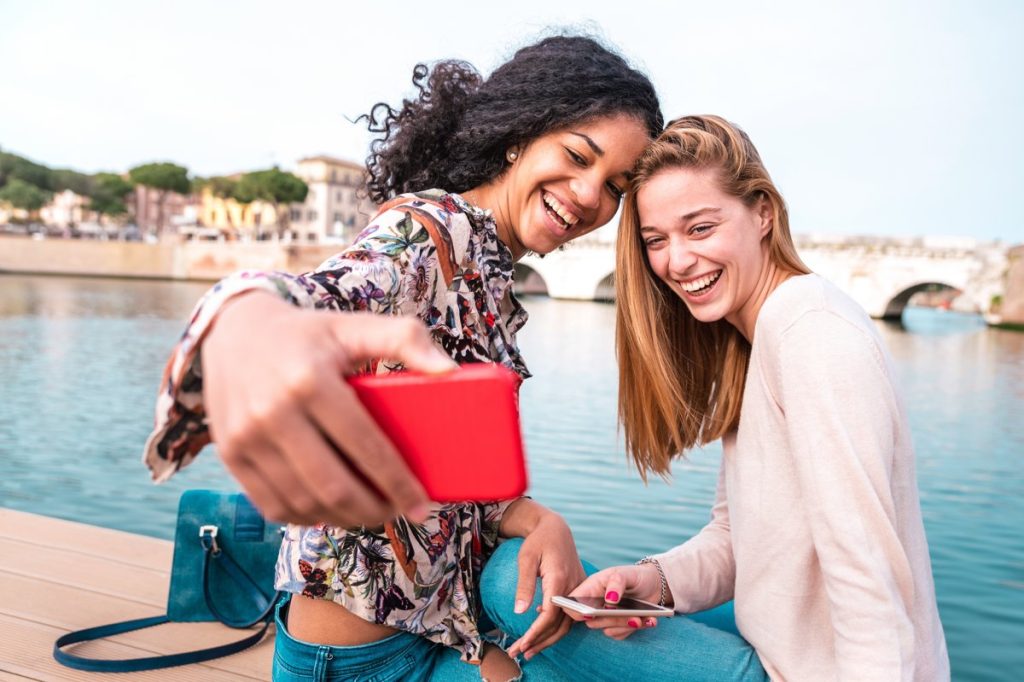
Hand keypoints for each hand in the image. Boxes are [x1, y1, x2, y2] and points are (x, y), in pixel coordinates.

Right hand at [202, 292, 455, 526]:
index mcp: (310, 380)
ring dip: (344, 519)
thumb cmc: (309, 334)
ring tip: (372, 512)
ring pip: (303, 503)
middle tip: (400, 511)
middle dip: (374, 509)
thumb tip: (449, 370)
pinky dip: (308, 518)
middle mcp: (272, 412)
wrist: (234, 332)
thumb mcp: (356, 325)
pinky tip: (332, 511)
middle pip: (333, 486)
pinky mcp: (230, 456)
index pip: (365, 445)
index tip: (423, 503)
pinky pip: (274, 506)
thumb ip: (406, 338)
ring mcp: (245, 438)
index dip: (398, 481)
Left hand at [505, 512, 585, 659]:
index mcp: (559, 579)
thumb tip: (519, 612)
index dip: (536, 632)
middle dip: (539, 641)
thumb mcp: (526, 559)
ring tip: (529, 650)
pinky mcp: (580, 591)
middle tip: (519, 653)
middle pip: (559, 624)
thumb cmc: (538, 541)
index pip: (550, 614)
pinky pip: (571, 615)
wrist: (556, 529)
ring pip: (567, 623)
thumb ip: (524, 585)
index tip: (522, 644)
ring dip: (548, 639)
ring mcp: (579, 590)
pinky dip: (556, 627)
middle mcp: (573, 587)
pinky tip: (541, 630)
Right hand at [565, 564, 664, 639]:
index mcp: (589, 589)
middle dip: (612, 620)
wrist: (652, 585)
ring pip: (608, 630)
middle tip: (631, 616)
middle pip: (592, 621)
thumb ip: (616, 583)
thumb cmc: (633, 576)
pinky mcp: (617, 627)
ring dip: (626, 625)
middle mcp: (594, 605)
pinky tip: (650, 620)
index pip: (571, 604)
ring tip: (642, 619)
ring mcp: (605, 617)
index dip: (575, 611)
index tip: (589, 612)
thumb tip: (609, 600)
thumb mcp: (624, 574)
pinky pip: (621, 634)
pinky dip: (636, 628)